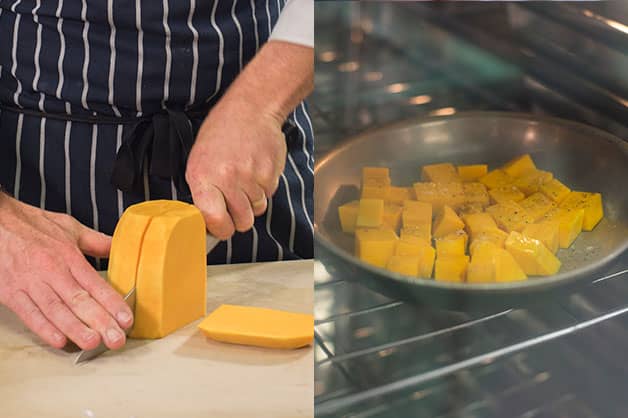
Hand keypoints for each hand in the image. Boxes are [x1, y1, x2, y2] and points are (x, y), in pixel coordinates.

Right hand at [0, 194, 132, 349]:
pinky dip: (43, 328)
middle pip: (79, 300)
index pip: (96, 284)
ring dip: (75, 329)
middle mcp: (52, 270)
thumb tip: (120, 248)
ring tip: (92, 343)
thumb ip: (96, 241)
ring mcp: (30, 283)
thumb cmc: (32, 225)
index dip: (113, 303)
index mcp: (68, 256)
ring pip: (56, 310)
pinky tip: (58, 341)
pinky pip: (29, 313)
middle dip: (100, 321)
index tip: (127, 319)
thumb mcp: (69, 227)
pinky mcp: (10, 292)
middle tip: (116, 339)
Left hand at [185, 40, 312, 238]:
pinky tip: (256, 170)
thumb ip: (203, 192)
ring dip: (252, 201)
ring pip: (257, 210)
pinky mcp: (270, 174)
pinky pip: (268, 195)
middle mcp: (227, 179)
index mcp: (203, 177)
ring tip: (245, 179)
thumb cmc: (221, 135)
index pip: (215, 221)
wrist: (250, 110)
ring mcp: (251, 177)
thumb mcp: (199, 161)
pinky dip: (263, 188)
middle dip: (239, 219)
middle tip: (235, 204)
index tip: (221, 228)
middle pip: (241, 222)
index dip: (220, 230)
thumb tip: (209, 222)